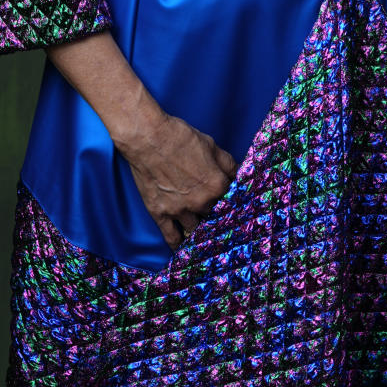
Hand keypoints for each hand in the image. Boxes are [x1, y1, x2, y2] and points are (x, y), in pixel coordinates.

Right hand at [113, 108, 237, 249]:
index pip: (233, 199)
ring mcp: (180, 210)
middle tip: (219, 218)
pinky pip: (171, 237)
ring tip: (206, 235)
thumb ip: (228, 164)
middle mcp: (201, 202)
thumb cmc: (181, 137)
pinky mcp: (160, 213)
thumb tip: (238, 175)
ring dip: (201, 230)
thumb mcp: (212, 145)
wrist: (148, 138)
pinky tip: (184, 249)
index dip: (234, 200)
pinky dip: (179, 245)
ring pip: (196, 229)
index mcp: (217, 185)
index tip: (235, 204)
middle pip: (215, 216)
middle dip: (218, 215)